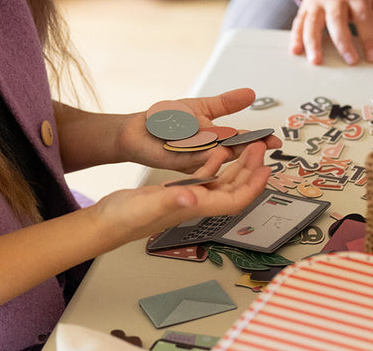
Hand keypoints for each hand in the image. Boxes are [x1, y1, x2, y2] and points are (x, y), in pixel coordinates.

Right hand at [90, 141, 271, 244]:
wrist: (105, 222)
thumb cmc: (123, 219)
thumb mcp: (148, 205)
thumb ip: (172, 200)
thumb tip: (194, 196)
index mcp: (194, 207)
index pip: (234, 200)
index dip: (254, 186)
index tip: (267, 169)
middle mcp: (195, 203)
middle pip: (234, 189)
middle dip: (251, 170)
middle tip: (261, 148)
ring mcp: (187, 198)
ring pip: (222, 183)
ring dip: (237, 167)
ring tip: (247, 148)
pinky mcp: (176, 192)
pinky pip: (203, 177)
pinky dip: (214, 164)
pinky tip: (216, 153)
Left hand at [117, 88, 281, 173]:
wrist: (140, 129)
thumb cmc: (167, 120)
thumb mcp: (202, 107)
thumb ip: (226, 103)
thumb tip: (251, 94)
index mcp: (217, 140)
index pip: (243, 141)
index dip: (260, 141)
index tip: (275, 140)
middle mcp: (210, 152)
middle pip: (235, 152)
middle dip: (252, 149)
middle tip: (267, 144)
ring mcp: (197, 159)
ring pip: (219, 157)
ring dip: (234, 153)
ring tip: (249, 145)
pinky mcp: (180, 162)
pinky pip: (197, 159)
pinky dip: (208, 155)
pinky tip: (219, 148)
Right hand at [290, 0, 372, 64]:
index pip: (363, 17)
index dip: (368, 39)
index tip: (372, 57)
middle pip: (337, 20)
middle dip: (343, 43)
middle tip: (350, 61)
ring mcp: (317, 2)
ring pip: (313, 23)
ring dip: (313, 43)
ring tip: (316, 60)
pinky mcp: (305, 7)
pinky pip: (298, 23)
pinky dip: (295, 37)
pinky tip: (296, 50)